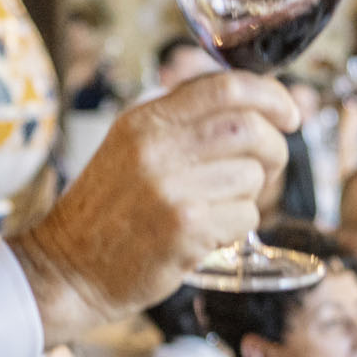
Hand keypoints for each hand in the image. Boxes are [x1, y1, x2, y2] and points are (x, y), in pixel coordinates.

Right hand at [11, 73, 296, 345]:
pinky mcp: (185, 228)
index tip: (289, 114)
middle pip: (250, 127)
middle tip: (269, 168)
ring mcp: (171, 187)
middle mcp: (156, 147)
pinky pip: (245, 216)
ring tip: (219, 208)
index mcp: (144, 120)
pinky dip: (239, 226)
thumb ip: (180, 125)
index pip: (226, 86)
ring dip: (251, 194)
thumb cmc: (105, 214)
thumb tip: (254, 110)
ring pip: (252, 175)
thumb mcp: (130, 150)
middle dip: (275, 148)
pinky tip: (210, 233)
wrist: (66, 270)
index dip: (271, 96)